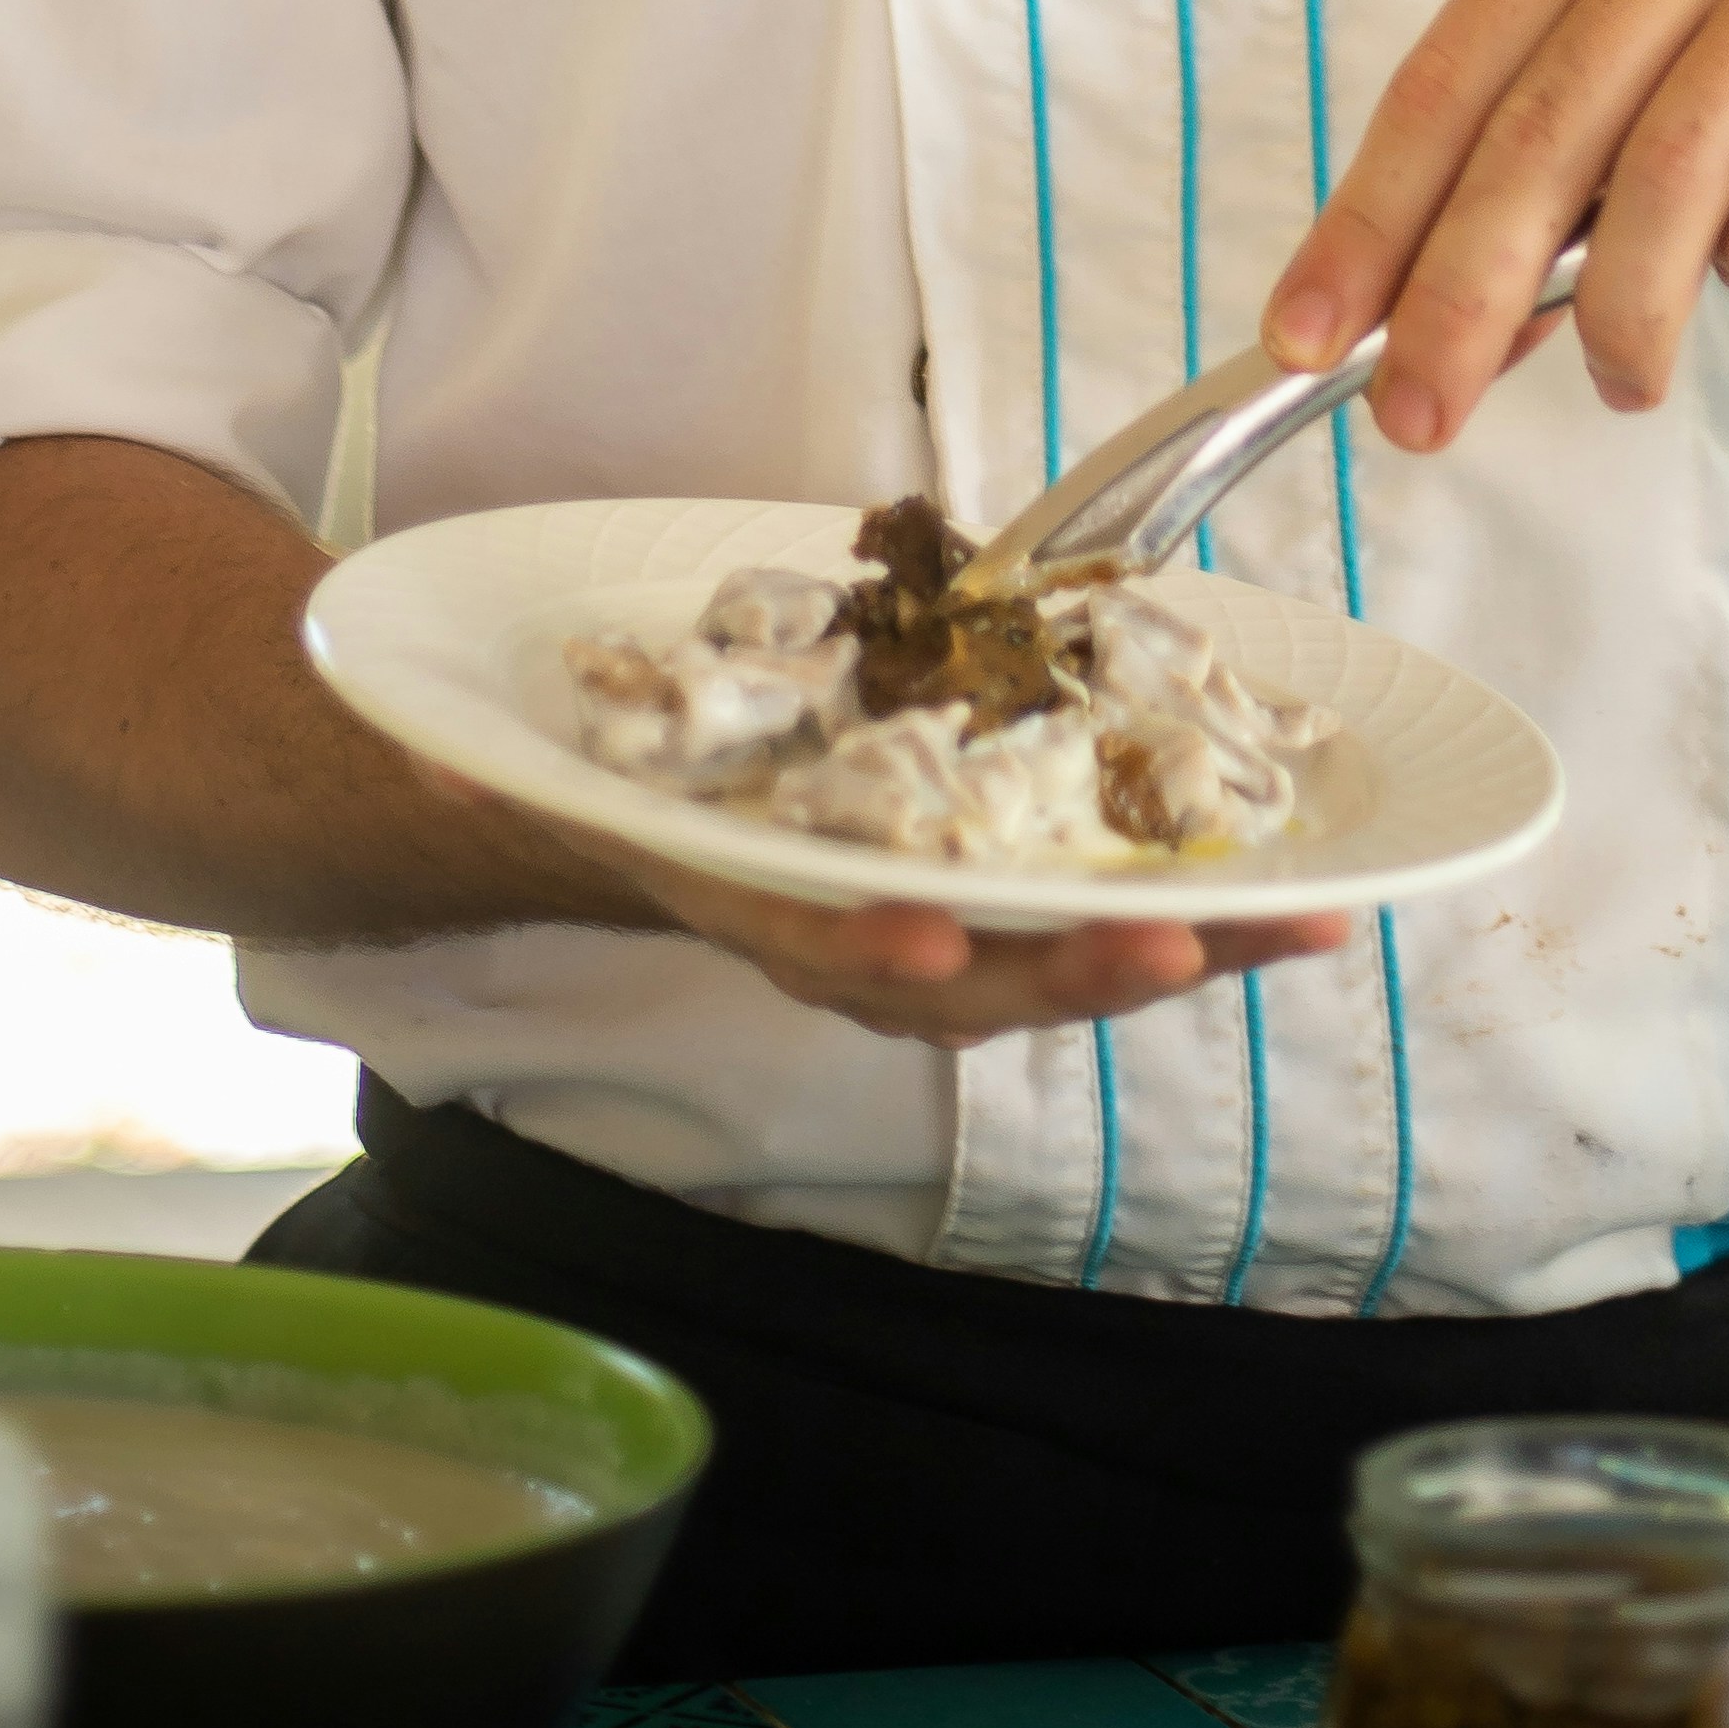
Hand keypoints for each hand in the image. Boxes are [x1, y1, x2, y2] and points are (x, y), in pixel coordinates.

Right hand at [436, 763, 1351, 1045]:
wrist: (597, 800)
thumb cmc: (587, 762)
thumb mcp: (525, 753)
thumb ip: (497, 758)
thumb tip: (434, 756)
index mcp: (739, 893)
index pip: (803, 939)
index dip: (867, 949)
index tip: (927, 950)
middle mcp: (839, 930)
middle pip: (973, 974)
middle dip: (1083, 966)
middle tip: (1191, 944)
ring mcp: (915, 921)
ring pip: (1056, 959)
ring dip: (1172, 948)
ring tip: (1295, 925)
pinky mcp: (973, 885)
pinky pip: (1087, 911)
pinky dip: (1183, 907)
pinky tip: (1282, 893)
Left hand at [1262, 0, 1728, 455]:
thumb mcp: (1658, 82)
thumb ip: (1551, 183)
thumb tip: (1422, 330)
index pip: (1451, 78)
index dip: (1371, 218)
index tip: (1307, 342)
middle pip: (1545, 130)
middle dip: (1467, 296)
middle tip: (1421, 415)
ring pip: (1676, 165)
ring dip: (1630, 308)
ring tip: (1623, 377)